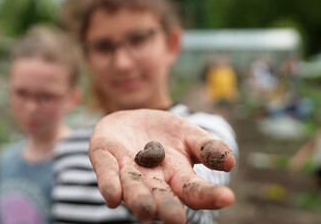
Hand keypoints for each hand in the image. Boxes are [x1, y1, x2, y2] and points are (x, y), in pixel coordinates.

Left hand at [89, 109, 235, 223]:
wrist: (131, 120)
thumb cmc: (165, 133)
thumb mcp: (190, 135)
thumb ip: (208, 148)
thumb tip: (230, 162)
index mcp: (177, 176)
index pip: (194, 189)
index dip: (209, 194)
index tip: (227, 197)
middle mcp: (152, 180)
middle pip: (161, 196)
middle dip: (168, 207)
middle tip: (176, 219)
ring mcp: (127, 171)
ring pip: (133, 188)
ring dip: (139, 199)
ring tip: (147, 210)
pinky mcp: (104, 158)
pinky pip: (106, 172)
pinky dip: (109, 184)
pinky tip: (112, 197)